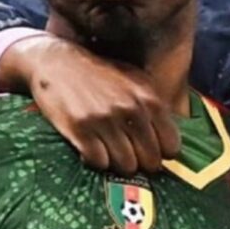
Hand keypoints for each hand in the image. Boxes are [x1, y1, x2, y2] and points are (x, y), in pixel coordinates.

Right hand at [0, 35, 180, 174]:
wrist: (58, 62)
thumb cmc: (101, 74)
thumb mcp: (136, 82)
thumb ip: (155, 106)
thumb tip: (171, 141)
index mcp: (150, 99)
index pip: (171, 145)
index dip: (163, 153)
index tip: (153, 151)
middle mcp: (131, 110)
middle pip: (150, 160)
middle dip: (142, 162)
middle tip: (132, 156)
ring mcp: (105, 120)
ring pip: (126, 165)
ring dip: (120, 164)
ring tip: (112, 152)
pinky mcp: (80, 129)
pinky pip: (99, 162)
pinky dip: (98, 161)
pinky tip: (94, 149)